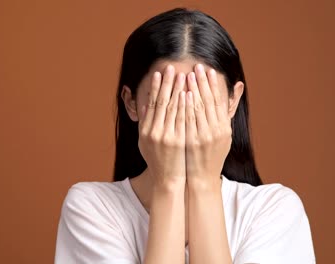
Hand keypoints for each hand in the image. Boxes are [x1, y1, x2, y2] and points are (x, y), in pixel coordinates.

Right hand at [138, 65, 186, 186]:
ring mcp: (167, 137)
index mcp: (146, 130)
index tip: (158, 73)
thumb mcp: (145, 142)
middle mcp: (154, 132)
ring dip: (178, 90)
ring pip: (173, 109)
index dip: (154, 87)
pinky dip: (185, 105)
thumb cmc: (157, 159)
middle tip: (171, 67)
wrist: (167, 178)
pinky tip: (188, 93)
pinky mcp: (179, 141)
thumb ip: (146, 123)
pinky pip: (183, 119)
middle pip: (162, 102)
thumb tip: (145, 105)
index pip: (151, 104)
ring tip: (182, 74)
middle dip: (167, 83)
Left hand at [185, 64, 231, 186]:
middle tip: (198, 66)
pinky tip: (183, 94)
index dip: (214, 85)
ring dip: (193, 90)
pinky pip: (188, 120)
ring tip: (189, 74)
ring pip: (198, 108)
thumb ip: (227, 110)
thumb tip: (238, 86)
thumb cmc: (212, 154)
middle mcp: (216, 131)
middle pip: (209, 102)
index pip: (219, 101)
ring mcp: (204, 136)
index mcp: (224, 127)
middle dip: (203, 83)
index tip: (209, 70)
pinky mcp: (192, 141)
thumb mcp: (224, 133)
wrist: (202, 176)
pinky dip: (186, 106)